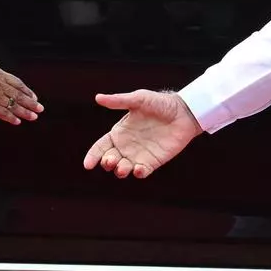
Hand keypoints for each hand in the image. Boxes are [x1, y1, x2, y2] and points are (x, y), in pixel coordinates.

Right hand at [0, 64, 42, 124]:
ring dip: (25, 112)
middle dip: (31, 103)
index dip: (27, 91)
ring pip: (14, 105)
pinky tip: (18, 122)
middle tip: (40, 108)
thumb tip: (1, 86)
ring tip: (34, 117)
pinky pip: (3, 113)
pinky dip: (11, 118)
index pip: (17, 83)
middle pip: (19, 95)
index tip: (34, 96)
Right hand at [83, 90, 202, 178]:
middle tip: (111, 160)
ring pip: (123, 169)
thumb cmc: (160, 103)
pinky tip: (139, 169)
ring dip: (120, 171)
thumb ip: (119, 101)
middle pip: (109, 159)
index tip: (87, 165)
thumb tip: (98, 97)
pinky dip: (138, 173)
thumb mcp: (138, 99)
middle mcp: (126, 146)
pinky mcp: (152, 162)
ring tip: (123, 168)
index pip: (101, 146)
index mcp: (119, 132)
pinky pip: (142, 172)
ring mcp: (139, 155)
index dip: (92, 156)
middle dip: (107, 163)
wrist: (184, 113)